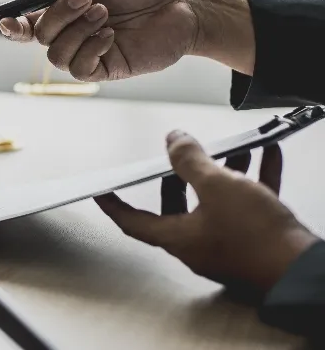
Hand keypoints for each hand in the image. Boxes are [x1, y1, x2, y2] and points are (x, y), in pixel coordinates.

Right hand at [0, 0, 254, 80]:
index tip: (5, 20)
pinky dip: (90, 49)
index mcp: (67, 11)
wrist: (182, 4)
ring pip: (56, 54)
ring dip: (77, 30)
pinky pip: (79, 69)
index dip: (13, 25)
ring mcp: (87, 53)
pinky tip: (110, 35)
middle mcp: (72, 34)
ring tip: (105, 14)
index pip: (29, 23)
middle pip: (39, 36)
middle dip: (59, 15)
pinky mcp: (105, 69)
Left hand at [95, 131, 318, 292]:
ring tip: (231, 147)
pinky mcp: (256, 239)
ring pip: (216, 201)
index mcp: (179, 237)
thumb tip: (173, 139)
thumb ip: (191, 160)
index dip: (114, 204)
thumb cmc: (258, 237)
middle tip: (177, 157)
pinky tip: (267, 153)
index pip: (133, 221)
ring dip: (222, 172)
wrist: (306, 268)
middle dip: (178, 178)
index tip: (102, 191)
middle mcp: (199, 243)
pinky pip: (249, 203)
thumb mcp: (217, 186)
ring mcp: (228, 243)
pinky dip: (254, 179)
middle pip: (177, 207)